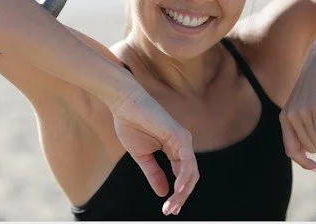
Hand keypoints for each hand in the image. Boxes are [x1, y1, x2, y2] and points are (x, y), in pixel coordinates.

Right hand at [111, 87, 198, 215]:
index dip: (178, 194)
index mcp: (174, 148)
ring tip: (172, 205)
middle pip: (190, 177)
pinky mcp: (179, 136)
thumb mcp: (142, 156)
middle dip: (182, 196)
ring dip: (183, 192)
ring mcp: (183, 140)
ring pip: (191, 172)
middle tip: (170, 211)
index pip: (182, 175)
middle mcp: (182, 144)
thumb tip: (163, 193)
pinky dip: (184, 177)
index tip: (169, 209)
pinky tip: (178, 190)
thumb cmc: (131, 124)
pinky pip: (187, 162)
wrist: (124, 105)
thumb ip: (153, 173)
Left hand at [279, 46, 315, 170]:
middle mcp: (288, 117)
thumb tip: (306, 153)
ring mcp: (300, 112)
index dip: (303, 162)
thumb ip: (300, 126)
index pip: (290, 151)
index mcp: (283, 118)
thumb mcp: (303, 106)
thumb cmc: (315, 87)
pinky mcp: (315, 107)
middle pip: (310, 148)